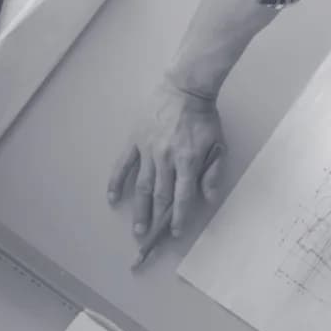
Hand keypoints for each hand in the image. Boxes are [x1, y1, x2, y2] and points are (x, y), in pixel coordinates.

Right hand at [107, 82, 224, 241]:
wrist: (185, 88)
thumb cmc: (204, 118)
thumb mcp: (218, 144)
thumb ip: (213, 172)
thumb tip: (210, 198)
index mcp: (188, 161)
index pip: (182, 197)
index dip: (179, 217)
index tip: (175, 232)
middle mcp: (166, 159)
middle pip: (160, 197)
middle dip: (156, 222)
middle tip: (149, 241)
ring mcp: (147, 150)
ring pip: (142, 186)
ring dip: (139, 210)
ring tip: (137, 230)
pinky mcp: (134, 141)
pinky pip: (122, 165)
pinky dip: (116, 183)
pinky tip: (113, 199)